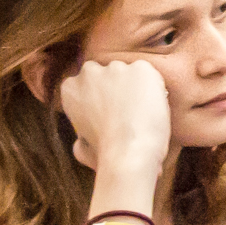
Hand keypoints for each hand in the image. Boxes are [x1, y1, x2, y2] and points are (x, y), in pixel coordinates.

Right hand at [58, 56, 170, 181]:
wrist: (129, 154)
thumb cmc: (106, 156)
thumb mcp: (81, 148)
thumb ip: (80, 137)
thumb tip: (79, 141)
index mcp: (70, 88)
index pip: (87, 84)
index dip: (100, 98)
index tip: (110, 112)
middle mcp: (89, 72)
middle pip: (107, 73)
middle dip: (116, 87)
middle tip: (129, 111)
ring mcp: (116, 67)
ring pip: (129, 74)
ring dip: (136, 88)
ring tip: (144, 113)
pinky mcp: (141, 68)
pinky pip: (150, 76)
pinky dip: (155, 89)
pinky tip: (154, 108)